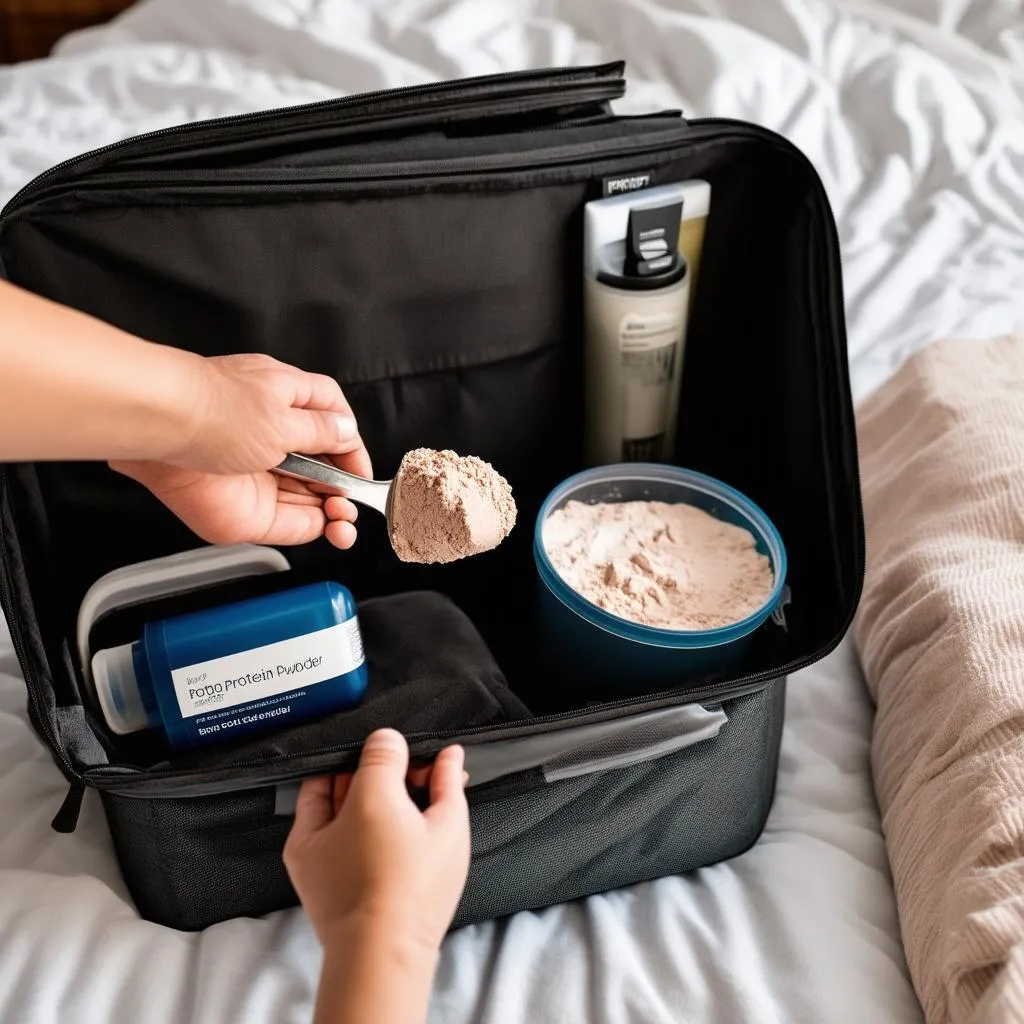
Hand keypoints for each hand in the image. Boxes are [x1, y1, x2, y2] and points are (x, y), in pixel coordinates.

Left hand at [110, 353, 372, 547]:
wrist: (163, 430)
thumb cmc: (213, 409)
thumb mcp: (282, 417)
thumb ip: (320, 431)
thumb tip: (346, 433)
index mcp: (285, 397)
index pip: (332, 417)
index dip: (351, 444)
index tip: (362, 469)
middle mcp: (272, 432)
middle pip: (321, 461)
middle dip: (343, 482)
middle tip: (353, 497)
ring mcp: (258, 470)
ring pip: (308, 494)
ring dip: (334, 509)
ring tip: (344, 518)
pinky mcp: (248, 505)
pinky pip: (292, 521)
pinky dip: (316, 526)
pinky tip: (330, 526)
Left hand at [283, 729, 470, 954]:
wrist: (382, 953)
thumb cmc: (416, 894)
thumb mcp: (447, 827)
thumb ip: (446, 781)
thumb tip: (449, 755)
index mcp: (369, 794)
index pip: (382, 746)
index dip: (407, 753)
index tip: (425, 768)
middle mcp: (332, 809)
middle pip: (357, 767)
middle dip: (385, 770)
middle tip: (415, 786)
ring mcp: (310, 833)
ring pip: (334, 788)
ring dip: (361, 789)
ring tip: (396, 810)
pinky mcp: (301, 858)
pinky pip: (317, 818)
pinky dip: (341, 814)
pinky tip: (372, 828)